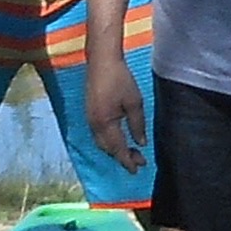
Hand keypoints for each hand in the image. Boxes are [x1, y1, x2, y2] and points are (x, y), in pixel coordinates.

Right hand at [86, 50, 146, 171]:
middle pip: (108, 149)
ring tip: (131, 153)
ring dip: (115, 150)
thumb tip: (140, 143)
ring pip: (102, 143)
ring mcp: (89, 119)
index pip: (117, 149)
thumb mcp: (134, 102)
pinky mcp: (90, 112)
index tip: (137, 169)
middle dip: (122, 157)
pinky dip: (109, 142)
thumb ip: (137, 125)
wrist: (101, 61)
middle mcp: (94, 124)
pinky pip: (98, 134)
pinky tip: (119, 139)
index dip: (127, 161)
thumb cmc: (120, 78)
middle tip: (139, 161)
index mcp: (105, 123)